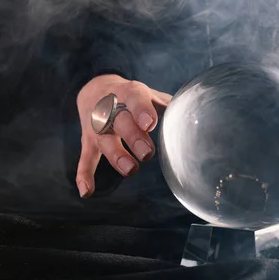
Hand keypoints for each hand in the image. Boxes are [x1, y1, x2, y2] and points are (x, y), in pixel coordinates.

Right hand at [75, 74, 171, 197]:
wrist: (95, 88)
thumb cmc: (132, 96)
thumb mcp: (149, 93)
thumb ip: (167, 105)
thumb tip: (194, 118)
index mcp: (129, 93)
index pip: (136, 99)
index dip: (142, 111)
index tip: (150, 124)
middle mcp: (110, 109)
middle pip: (120, 122)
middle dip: (133, 137)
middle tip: (147, 153)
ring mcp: (98, 127)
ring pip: (105, 142)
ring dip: (117, 157)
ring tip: (131, 170)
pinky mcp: (88, 141)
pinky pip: (86, 158)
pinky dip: (84, 175)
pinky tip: (87, 191)